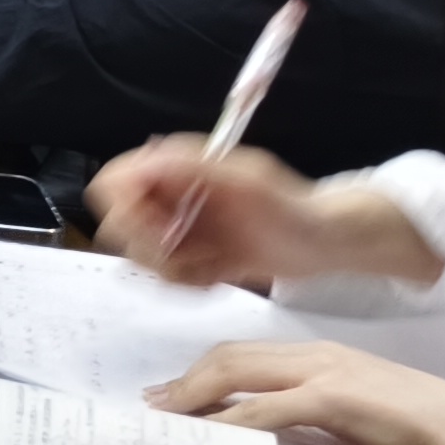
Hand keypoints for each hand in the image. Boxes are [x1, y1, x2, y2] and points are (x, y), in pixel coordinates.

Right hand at [88, 140, 441, 287]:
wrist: (328, 242)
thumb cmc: (292, 205)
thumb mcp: (245, 180)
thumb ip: (189, 168)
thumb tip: (143, 162)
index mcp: (176, 167)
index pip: (116, 182)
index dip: (129, 211)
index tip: (163, 231)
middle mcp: (171, 195)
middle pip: (123, 225)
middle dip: (153, 247)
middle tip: (193, 254)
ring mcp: (182, 227)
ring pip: (144, 256)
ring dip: (175, 269)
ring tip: (214, 266)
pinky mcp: (195, 257)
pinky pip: (169, 276)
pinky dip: (191, 282)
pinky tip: (221, 275)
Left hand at [146, 341, 444, 444]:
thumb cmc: (430, 440)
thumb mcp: (363, 427)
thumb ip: (322, 427)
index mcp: (329, 358)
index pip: (250, 356)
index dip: (208, 372)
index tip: (178, 394)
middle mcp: (320, 356)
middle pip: (231, 357)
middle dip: (187, 379)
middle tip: (156, 405)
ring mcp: (325, 373)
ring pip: (237, 374)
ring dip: (195, 397)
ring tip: (166, 421)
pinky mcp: (333, 399)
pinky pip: (264, 410)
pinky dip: (229, 423)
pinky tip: (210, 438)